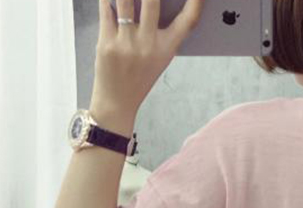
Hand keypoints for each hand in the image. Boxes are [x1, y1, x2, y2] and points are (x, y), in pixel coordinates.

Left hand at [90, 0, 204, 129]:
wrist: (117, 102)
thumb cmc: (139, 78)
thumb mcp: (160, 58)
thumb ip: (162, 33)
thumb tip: (154, 3)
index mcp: (166, 49)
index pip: (188, 21)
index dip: (196, 2)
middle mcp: (149, 45)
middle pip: (152, 1)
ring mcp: (127, 43)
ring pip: (125, 0)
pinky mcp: (106, 42)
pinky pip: (106, 8)